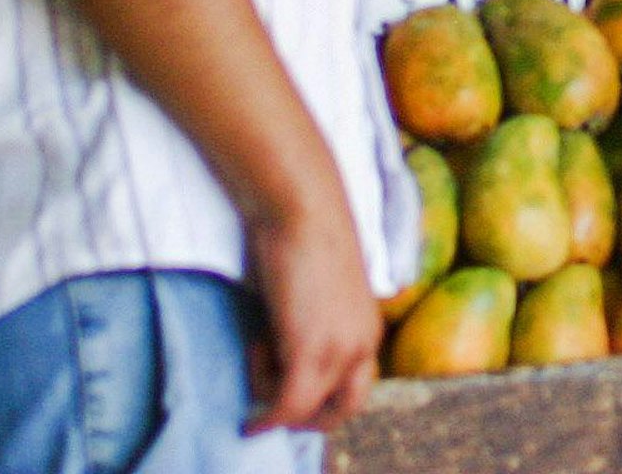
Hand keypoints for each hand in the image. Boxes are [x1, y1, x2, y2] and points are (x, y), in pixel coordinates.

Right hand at [243, 193, 383, 432]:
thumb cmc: (303, 232)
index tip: (285, 379)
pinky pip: (287, 403)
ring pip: (307, 409)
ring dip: (274, 394)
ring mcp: (341, 349)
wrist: (302, 203)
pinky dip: (264, 402)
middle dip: (307, 416)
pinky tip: (252, 368)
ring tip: (257, 347)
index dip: (322, 395)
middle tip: (271, 399)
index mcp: (369, 328)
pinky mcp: (311, 349)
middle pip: (344, 410)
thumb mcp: (318, 287)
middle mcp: (364, 344)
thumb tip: (284, 341)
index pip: (354, 388)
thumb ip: (315, 320)